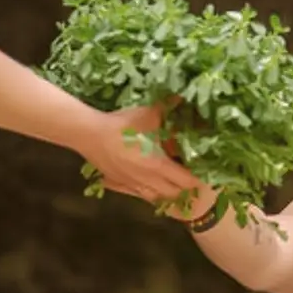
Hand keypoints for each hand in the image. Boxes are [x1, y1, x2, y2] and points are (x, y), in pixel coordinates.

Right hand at [83, 105, 199, 205]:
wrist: (89, 135)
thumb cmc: (122, 126)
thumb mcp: (149, 114)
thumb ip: (169, 106)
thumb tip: (184, 95)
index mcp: (158, 165)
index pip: (186, 181)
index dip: (197, 179)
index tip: (203, 172)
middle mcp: (148, 180)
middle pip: (173, 193)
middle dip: (184, 188)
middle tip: (189, 175)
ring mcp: (133, 184)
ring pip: (156, 197)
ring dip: (166, 192)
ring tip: (171, 182)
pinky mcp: (120, 183)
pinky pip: (139, 194)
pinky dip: (148, 192)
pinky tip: (149, 183)